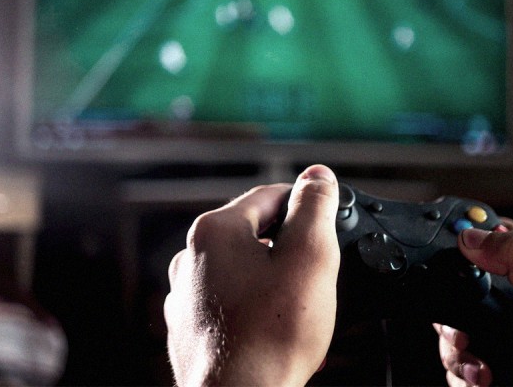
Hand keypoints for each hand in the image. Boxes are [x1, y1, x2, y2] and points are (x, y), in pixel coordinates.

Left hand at [164, 165, 339, 385]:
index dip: (305, 204)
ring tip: (296, 303)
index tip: (326, 217)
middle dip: (288, 245)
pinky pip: (229, 299)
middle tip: (316, 270)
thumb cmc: (271, 336)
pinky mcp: (191, 325)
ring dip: (271, 276)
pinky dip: (253, 304)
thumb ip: (314, 208)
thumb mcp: (309, 257)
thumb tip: (318, 176)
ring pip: (241, 268)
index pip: (269, 196)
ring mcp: (186, 294)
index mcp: (215, 231)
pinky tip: (272, 325)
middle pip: (253, 233)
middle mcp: (191, 258)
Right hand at [435, 218, 512, 385]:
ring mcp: (504, 333)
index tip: (446, 248)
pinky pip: (458, 359)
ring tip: (472, 359)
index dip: (467, 237)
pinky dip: (461, 369)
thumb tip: (473, 237)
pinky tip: (480, 376)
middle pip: (462, 285)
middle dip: (450, 307)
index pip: (494, 237)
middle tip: (460, 324)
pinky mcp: (494, 361)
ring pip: (454, 326)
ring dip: (454, 346)